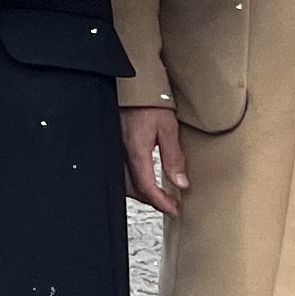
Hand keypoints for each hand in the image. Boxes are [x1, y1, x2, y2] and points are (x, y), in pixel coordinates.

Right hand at [121, 101, 188, 215]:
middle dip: (151, 200)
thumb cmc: (148, 102)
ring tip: (157, 195)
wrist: (132, 86)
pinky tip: (142, 178)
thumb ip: (173, 157)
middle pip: (132, 188)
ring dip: (141, 192)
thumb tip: (180, 182)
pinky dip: (132, 180)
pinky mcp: (114, 144)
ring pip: (123, 182)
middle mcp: (121, 153)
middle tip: (169, 204)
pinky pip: (119, 170)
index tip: (173, 209)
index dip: (160, 202)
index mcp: (135, 150)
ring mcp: (115, 149)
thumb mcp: (168, 128)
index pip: (146, 186)